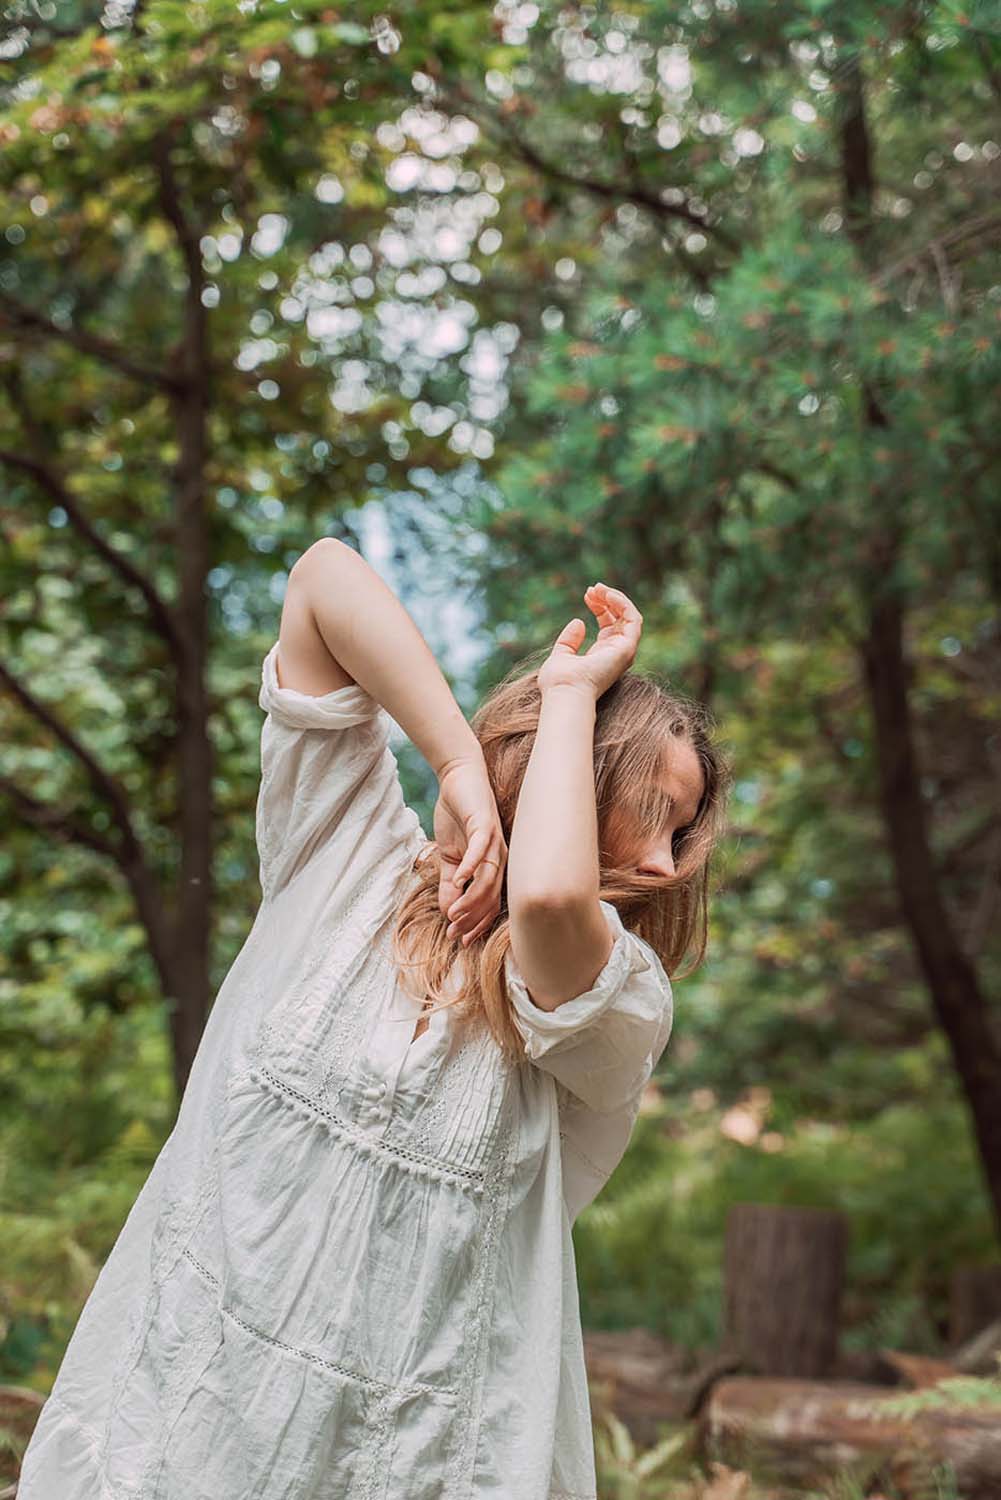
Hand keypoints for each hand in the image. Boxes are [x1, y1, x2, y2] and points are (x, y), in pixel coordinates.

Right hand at [433, 754, 507, 945]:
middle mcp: (500, 857)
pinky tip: (458, 879)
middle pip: (491, 896)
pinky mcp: (485, 825)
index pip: (491, 903)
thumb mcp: (449, 856)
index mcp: (494, 866)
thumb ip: (449, 883)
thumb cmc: (456, 817)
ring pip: (488, 879)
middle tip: (454, 932)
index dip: (476, 923)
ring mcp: (495, 842)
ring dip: (471, 899)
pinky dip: (471, 866)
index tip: (459, 939)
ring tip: (453, 914)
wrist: (458, 780)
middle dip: (473, 918)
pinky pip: (481, 850)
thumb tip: (448, 911)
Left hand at [536, 581, 642, 699]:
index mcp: (602, 654)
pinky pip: (633, 618)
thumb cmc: (559, 682)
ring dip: (615, 598)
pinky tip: (606, 594)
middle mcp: (616, 652)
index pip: (609, 624)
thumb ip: (569, 641)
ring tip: (597, 588)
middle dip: (607, 599)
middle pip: (620, 617)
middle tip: (591, 588)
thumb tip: (579, 621)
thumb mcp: (561, 656)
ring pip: (629, 615)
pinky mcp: (627, 647)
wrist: (564, 692)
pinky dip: (622, 603)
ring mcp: (624, 651)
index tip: (587, 594)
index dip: (600, 606)